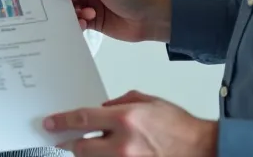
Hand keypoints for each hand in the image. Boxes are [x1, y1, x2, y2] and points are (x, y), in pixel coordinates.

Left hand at [44, 90, 216, 156]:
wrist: (202, 149)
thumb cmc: (179, 127)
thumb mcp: (148, 101)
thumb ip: (121, 102)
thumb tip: (102, 108)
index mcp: (125, 119)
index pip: (82, 119)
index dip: (61, 122)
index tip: (50, 124)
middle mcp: (123, 144)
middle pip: (80, 148)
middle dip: (71, 144)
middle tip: (64, 140)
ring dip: (89, 155)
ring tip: (94, 147)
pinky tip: (107, 154)